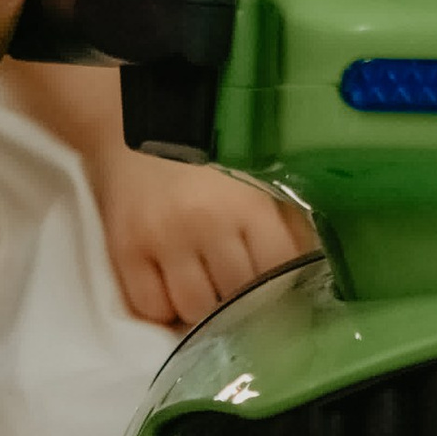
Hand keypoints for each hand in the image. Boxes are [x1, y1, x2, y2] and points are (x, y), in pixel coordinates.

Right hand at [88, 140, 317, 331]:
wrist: (130, 125)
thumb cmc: (202, 153)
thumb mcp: (254, 176)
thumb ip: (285, 219)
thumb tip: (312, 267)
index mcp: (247, 201)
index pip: (277, 270)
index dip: (281, 286)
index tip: (277, 289)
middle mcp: (205, 222)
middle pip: (236, 296)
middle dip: (241, 299)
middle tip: (238, 289)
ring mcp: (162, 239)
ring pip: (194, 309)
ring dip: (203, 308)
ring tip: (204, 287)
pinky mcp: (124, 250)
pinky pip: (150, 308)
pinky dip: (164, 308)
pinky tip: (171, 288)